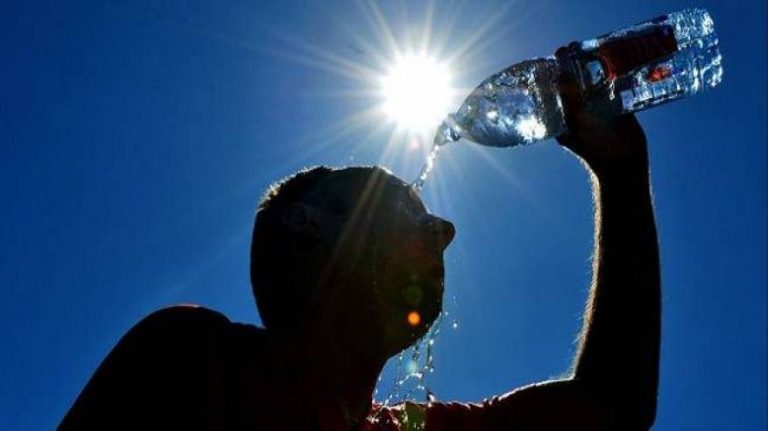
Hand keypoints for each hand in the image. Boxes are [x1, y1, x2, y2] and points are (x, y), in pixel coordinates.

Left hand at [555, 46, 648, 178]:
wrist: (622, 163)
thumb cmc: (594, 148)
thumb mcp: (577, 124)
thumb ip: (569, 101)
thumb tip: (560, 76)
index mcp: (563, 115)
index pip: (555, 88)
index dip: (555, 70)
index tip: (556, 54)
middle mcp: (579, 109)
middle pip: (574, 80)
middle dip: (573, 64)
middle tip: (573, 46)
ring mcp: (597, 107)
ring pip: (594, 81)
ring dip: (593, 65)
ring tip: (592, 47)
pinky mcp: (616, 106)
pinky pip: (614, 86)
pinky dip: (614, 73)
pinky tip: (615, 59)